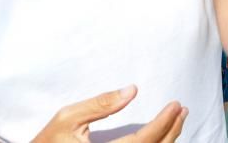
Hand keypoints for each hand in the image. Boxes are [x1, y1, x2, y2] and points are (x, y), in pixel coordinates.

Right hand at [32, 85, 186, 142]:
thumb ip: (99, 104)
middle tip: (182, 110)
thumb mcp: (66, 119)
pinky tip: (162, 136)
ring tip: (177, 120)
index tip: (176, 105)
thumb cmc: (46, 142)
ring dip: (168, 140)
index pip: (144, 141)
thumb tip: (132, 90)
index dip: (164, 123)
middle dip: (172, 131)